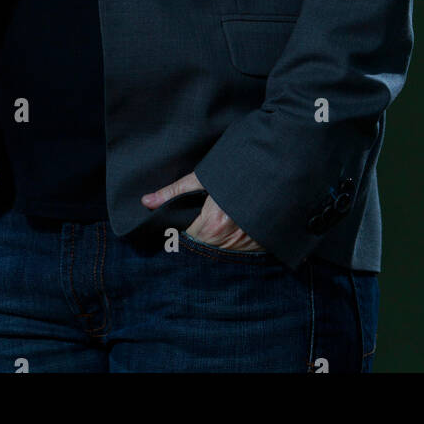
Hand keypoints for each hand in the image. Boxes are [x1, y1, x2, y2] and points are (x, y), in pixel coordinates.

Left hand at [141, 170, 267, 251]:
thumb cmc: (237, 174)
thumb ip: (174, 192)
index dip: (182, 229)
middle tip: (203, 218)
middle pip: (203, 246)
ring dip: (218, 240)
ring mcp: (246, 247)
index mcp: (211, 225)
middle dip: (200, 235)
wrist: (277, 173)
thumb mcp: (203, 178)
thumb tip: (146, 202)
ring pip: (222, 250)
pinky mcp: (261, 248)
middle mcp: (228, 241)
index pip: (186, 238)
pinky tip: (236, 227)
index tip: (184, 221)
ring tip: (221, 221)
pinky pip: (241, 251)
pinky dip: (236, 241)